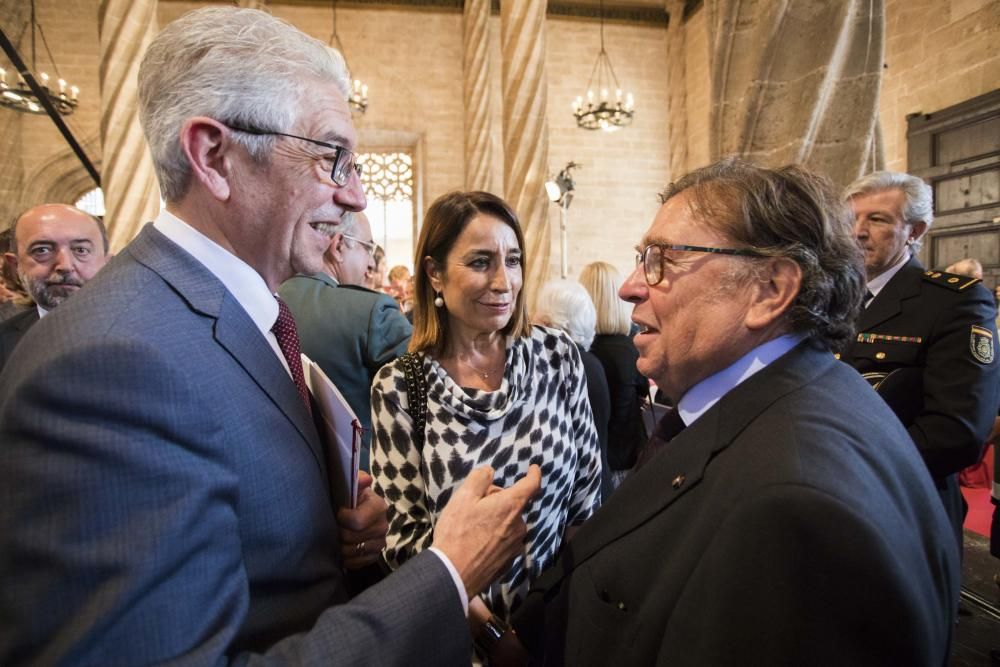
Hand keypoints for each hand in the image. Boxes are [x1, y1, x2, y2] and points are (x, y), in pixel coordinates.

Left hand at [337, 471, 387, 569]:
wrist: (357, 511)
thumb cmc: (352, 498)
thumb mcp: (353, 486)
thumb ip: (357, 480)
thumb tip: (365, 479)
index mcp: (379, 507)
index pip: (357, 521)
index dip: (342, 519)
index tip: (338, 512)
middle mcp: (383, 526)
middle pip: (352, 538)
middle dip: (339, 533)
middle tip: (334, 526)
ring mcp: (380, 543)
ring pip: (352, 552)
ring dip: (341, 547)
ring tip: (336, 537)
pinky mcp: (374, 556)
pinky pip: (357, 563)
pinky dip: (347, 558)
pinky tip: (343, 547)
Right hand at [432, 465, 541, 597]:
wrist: (453, 575)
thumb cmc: (457, 533)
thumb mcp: (462, 498)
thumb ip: (479, 479)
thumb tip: (490, 472)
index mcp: (510, 506)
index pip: (531, 485)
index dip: (534, 474)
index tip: (533, 468)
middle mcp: (519, 525)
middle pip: (513, 505)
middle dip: (498, 501)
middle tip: (475, 507)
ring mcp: (515, 546)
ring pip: (509, 524)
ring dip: (497, 521)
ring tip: (473, 529)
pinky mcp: (509, 562)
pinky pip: (505, 542)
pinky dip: (495, 538)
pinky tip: (477, 545)